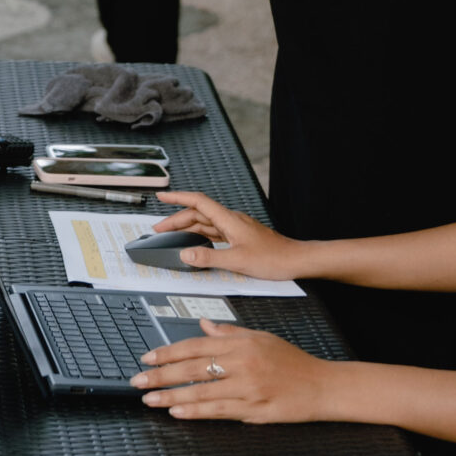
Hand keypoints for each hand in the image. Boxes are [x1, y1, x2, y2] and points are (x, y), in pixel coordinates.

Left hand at [133, 320, 332, 420]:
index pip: (196, 346)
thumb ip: (228, 332)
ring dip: (172, 396)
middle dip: (162, 375)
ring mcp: (248, 388)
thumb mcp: (260, 337)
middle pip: (193, 368)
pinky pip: (218, 411)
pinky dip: (195, 412)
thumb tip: (203, 324)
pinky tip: (177, 412)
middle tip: (138, 380)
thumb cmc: (292, 361)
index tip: (148, 358)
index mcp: (241, 343)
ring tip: (150, 399)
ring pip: (201, 392)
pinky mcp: (254, 409)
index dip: (169, 352)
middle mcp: (242, 363)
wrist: (322, 386)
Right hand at [147, 190, 306, 279]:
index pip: (198, 202)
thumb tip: (185, 255)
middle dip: (176, 219)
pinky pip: (214, 232)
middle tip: (159, 229)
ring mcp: (236, 228)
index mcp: (229, 220)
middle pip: (198, 213)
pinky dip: (200, 235)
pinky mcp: (240, 236)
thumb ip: (209, 258)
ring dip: (187, 227)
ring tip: (172, 235)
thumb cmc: (274, 258)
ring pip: (206, 223)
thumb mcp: (237, 261)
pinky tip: (196, 242)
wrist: (296, 260)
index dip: (177, 197)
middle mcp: (231, 220)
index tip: (162, 195)